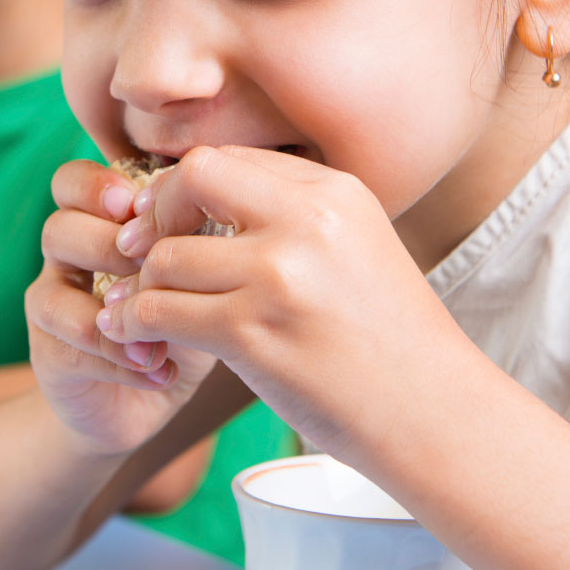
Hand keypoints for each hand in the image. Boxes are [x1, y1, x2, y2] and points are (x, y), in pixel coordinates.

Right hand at [31, 159, 217, 455]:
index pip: (73, 182)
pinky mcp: (50, 357)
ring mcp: (54, 307)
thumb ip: (200, 233)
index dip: (97, 186)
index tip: (140, 206)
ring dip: (113, 312)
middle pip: (58, 228)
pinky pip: (69, 351)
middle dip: (108, 246)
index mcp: (98, 221)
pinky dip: (120, 359)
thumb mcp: (200, 268)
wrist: (156, 389)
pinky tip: (162, 370)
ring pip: (51, 293)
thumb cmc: (188, 310)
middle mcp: (67, 258)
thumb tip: (229, 206)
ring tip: (162, 333)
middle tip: (153, 268)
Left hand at [97, 146, 465, 462]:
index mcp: (335, 191)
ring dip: (141, 285)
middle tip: (144, 250)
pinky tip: (138, 337)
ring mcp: (279, 275)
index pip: (231, 158)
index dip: (187, 188)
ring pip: (166, 255)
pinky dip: (136, 324)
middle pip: (193, 177)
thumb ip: (293, 217)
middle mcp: (307, 220)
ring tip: (136, 308)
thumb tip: (207, 201)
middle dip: (157, 211)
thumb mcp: (357, 247)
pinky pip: (161, 311)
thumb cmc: (392, 338)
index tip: (172, 221)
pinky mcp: (254, 334)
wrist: (434, 412)